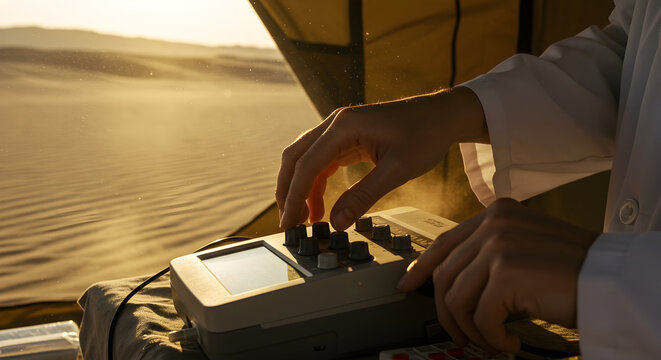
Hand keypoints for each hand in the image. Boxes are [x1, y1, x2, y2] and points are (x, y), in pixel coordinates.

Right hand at [276, 86, 486, 229]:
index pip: (307, 163)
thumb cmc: (425, 135)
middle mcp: (336, 123)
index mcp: (344, 125)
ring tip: (305, 220)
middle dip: (288, 191)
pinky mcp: (347, 138)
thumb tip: (337, 223)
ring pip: (305, 159)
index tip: (289, 222)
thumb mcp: (397, 169)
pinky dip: (316, 184)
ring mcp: (340, 129)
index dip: (294, 196)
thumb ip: (364, 196)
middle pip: (296, 158)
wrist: (443, 116)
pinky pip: (322, 161)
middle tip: (289, 224)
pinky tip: (319, 206)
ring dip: (300, 189)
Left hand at [397, 198, 597, 352]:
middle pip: (444, 274)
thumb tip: (452, 280)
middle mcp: (493, 222)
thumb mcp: (524, 247)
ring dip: (469, 329)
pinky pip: (479, 316)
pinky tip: (508, 342)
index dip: (420, 267)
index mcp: (496, 213)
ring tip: (488, 341)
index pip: (444, 241)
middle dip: (446, 312)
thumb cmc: (574, 268)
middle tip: (459, 334)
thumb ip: (489, 253)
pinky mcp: (505, 273)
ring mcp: (498, 245)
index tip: (407, 284)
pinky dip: (491, 337)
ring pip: (455, 298)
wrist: (612, 278)